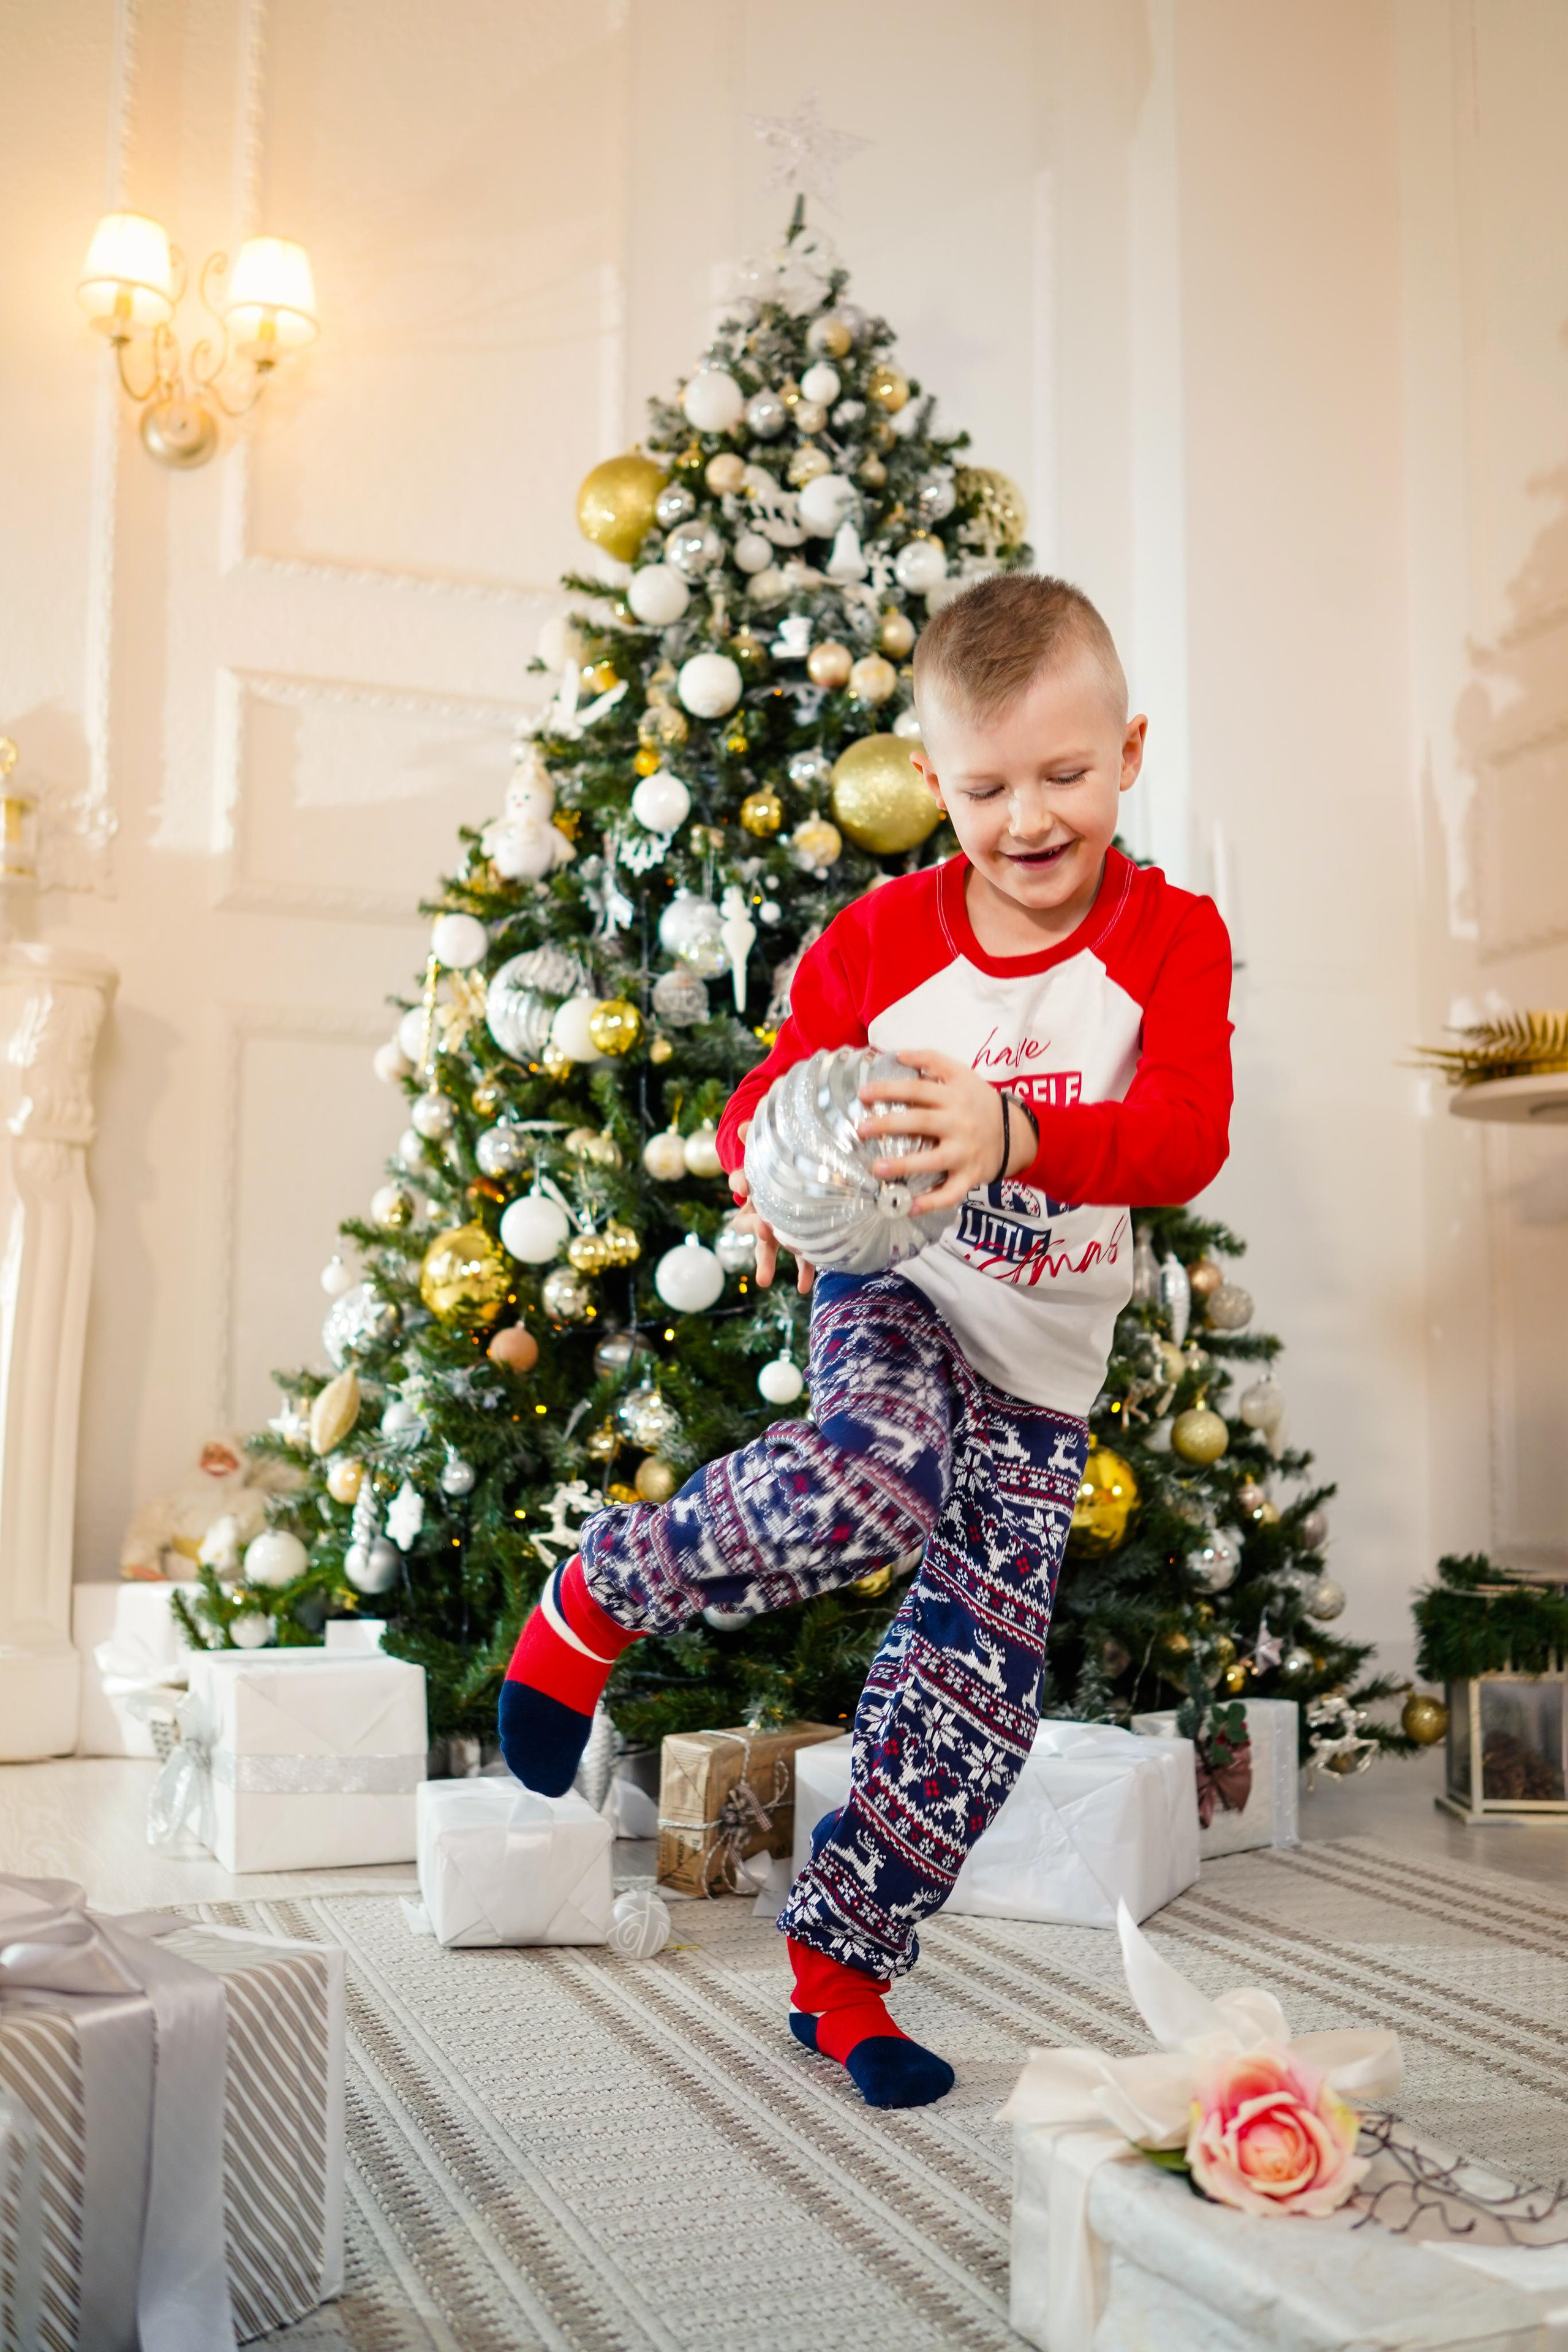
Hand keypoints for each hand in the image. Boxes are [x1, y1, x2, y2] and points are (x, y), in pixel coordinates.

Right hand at [729, 1120, 814, 1292]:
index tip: (744, 1185)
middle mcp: (763, 1207)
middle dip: (756, 1226)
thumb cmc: (784, 1158)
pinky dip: (803, 1271)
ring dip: (766, 1261)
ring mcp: (779, 1225)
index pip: (741, 1181)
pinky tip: (804, 1288)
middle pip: (751, 1219)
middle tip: (764, 1230)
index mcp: (756, 1183)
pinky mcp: (799, 1238)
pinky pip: (801, 1256)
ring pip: (769, 1243)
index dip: (741, 1183)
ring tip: (763, 1280)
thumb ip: (760, 1134)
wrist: (798, 1175)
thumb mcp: (774, 1144)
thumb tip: (744, 1124)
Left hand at [856, 1049, 1033, 1213]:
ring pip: (933, 1160)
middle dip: (889, 1125)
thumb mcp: (962, 1074)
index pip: (917, 1090)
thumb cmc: (979, 1102)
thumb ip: (932, 1061)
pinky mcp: (970, 1176)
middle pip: (921, 1122)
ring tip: (877, 1169)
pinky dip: (932, 1202)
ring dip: (904, 1165)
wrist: (1015, 1133)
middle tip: (861, 1129)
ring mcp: (965, 1152)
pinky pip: (951, 1193)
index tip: (862, 1094)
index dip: (889, 1090)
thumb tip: (898, 1054)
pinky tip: (909, 1207)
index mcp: (954, 1096)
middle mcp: (959, 1123)